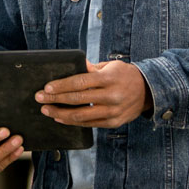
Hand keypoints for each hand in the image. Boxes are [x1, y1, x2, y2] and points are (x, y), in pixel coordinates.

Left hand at [35, 59, 152, 127]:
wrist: (148, 90)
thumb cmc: (124, 75)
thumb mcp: (109, 66)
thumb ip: (90, 68)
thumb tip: (71, 64)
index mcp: (108, 78)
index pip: (80, 82)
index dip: (61, 86)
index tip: (46, 87)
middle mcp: (111, 96)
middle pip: (77, 99)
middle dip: (55, 99)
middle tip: (39, 98)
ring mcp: (113, 111)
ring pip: (81, 116)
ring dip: (60, 113)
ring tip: (46, 109)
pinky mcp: (113, 122)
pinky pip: (89, 124)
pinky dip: (72, 122)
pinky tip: (60, 117)